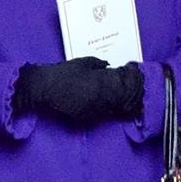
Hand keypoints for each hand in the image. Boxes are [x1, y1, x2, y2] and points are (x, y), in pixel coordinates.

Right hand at [14, 58, 142, 126]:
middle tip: (133, 95)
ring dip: (116, 106)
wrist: (45, 87)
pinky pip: (99, 116)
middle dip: (126, 98)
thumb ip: (99, 64)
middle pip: (120, 102)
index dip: (132, 87)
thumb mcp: (84, 63)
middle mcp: (99, 98)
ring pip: (111, 111)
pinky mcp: (84, 118)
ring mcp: (92, 110)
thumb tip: (109, 66)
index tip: (136, 85)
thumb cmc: (64, 73)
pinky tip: (103, 106)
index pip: (123, 88)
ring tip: (122, 102)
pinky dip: (103, 111)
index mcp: (101, 83)